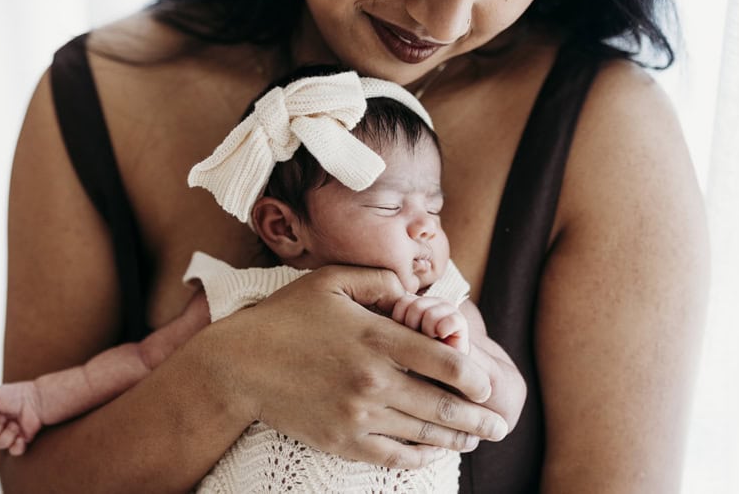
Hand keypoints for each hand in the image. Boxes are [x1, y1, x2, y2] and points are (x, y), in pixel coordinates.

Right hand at [0, 381, 44, 455]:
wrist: (39, 400)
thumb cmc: (19, 395)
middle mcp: (0, 423)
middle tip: (6, 418)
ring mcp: (11, 432)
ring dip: (7, 435)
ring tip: (16, 425)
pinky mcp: (22, 439)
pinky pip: (14, 451)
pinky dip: (16, 446)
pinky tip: (21, 437)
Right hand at [212, 265, 523, 469]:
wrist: (239, 366)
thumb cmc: (286, 317)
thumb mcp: (331, 281)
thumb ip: (379, 281)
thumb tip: (414, 294)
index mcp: (376, 338)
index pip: (446, 363)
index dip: (476, 378)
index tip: (487, 385)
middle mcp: (373, 380)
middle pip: (444, 406)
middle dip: (480, 418)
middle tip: (500, 423)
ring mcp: (358, 415)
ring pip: (424, 434)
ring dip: (458, 439)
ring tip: (476, 439)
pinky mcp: (342, 441)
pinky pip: (394, 456)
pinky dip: (420, 456)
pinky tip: (433, 452)